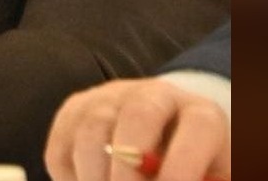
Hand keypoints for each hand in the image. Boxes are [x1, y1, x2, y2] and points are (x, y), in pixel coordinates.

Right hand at [45, 76, 229, 180]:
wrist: (159, 142)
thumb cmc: (190, 172)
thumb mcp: (207, 178)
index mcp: (199, 114)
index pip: (198, 125)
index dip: (184, 165)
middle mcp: (154, 96)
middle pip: (139, 115)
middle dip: (129, 170)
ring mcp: (109, 99)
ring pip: (92, 129)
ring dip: (94, 178)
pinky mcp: (73, 111)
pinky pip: (61, 148)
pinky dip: (69, 180)